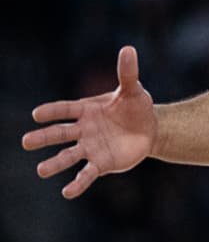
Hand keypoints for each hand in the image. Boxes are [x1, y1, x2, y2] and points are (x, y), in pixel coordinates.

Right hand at [21, 46, 156, 198]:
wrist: (150, 129)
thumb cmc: (137, 107)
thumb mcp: (133, 90)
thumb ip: (128, 73)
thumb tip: (129, 49)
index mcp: (86, 109)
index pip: (65, 110)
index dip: (52, 111)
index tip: (36, 114)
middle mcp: (83, 130)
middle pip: (60, 133)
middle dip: (44, 138)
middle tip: (26, 142)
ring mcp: (90, 147)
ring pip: (69, 155)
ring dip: (55, 163)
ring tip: (40, 171)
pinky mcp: (101, 164)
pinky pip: (87, 174)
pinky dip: (78, 183)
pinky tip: (67, 192)